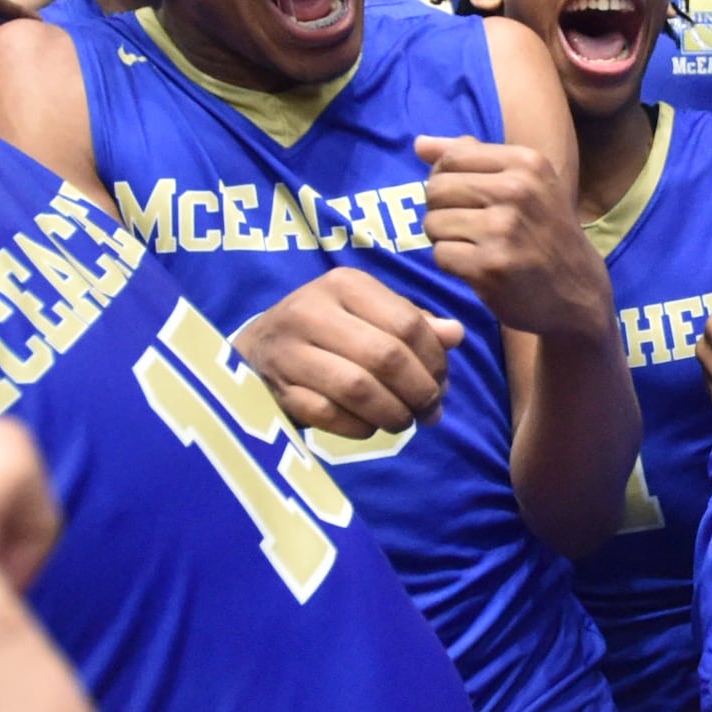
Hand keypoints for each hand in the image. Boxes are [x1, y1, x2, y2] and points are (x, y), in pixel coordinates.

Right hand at [234, 269, 462, 438]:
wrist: (257, 349)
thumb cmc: (328, 330)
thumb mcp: (368, 313)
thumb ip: (413, 323)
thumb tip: (455, 334)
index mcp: (345, 284)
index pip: (408, 323)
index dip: (435, 360)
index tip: (443, 382)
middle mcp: (313, 310)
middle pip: (386, 357)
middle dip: (419, 391)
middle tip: (429, 410)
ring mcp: (289, 350)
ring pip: (358, 388)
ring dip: (392, 413)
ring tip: (403, 421)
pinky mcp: (276, 387)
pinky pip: (328, 415)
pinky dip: (358, 427)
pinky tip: (369, 426)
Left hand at [416, 135, 611, 340]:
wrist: (577, 291)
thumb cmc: (544, 232)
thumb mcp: (525, 183)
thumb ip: (472, 158)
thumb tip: (420, 143)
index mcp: (527, 162)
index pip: (452, 158)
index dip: (445, 180)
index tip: (465, 201)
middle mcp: (518, 190)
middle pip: (436, 188)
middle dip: (441, 210)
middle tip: (467, 228)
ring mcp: (504, 229)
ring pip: (433, 222)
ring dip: (444, 239)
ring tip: (473, 247)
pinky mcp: (491, 266)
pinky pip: (440, 254)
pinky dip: (451, 264)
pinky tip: (476, 268)